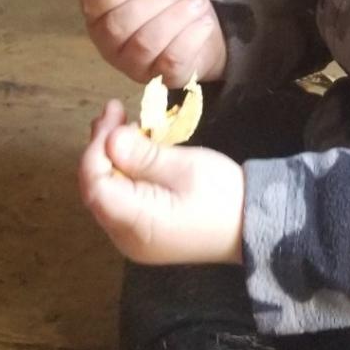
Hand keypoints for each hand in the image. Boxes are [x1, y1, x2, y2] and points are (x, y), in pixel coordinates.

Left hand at [80, 101, 244, 263]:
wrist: (253, 224)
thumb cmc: (224, 195)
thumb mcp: (186, 167)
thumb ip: (144, 156)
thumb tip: (110, 139)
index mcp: (138, 225)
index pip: (96, 185)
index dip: (97, 149)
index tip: (111, 117)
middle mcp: (127, 238)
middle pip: (96, 190)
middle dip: (100, 149)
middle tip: (114, 112)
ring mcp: (133, 238)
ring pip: (106, 193)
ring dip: (109, 158)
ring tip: (120, 124)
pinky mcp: (142, 231)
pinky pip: (120, 200)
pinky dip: (121, 172)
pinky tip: (131, 149)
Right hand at [81, 0, 227, 86]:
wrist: (200, 31)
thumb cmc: (169, 4)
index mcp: (101, 15)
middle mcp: (109, 44)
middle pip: (117, 25)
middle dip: (150, 3)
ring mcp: (134, 66)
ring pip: (145, 43)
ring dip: (175, 17)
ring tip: (196, 3)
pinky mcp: (162, 80)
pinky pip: (172, 60)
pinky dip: (191, 37)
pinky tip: (203, 23)